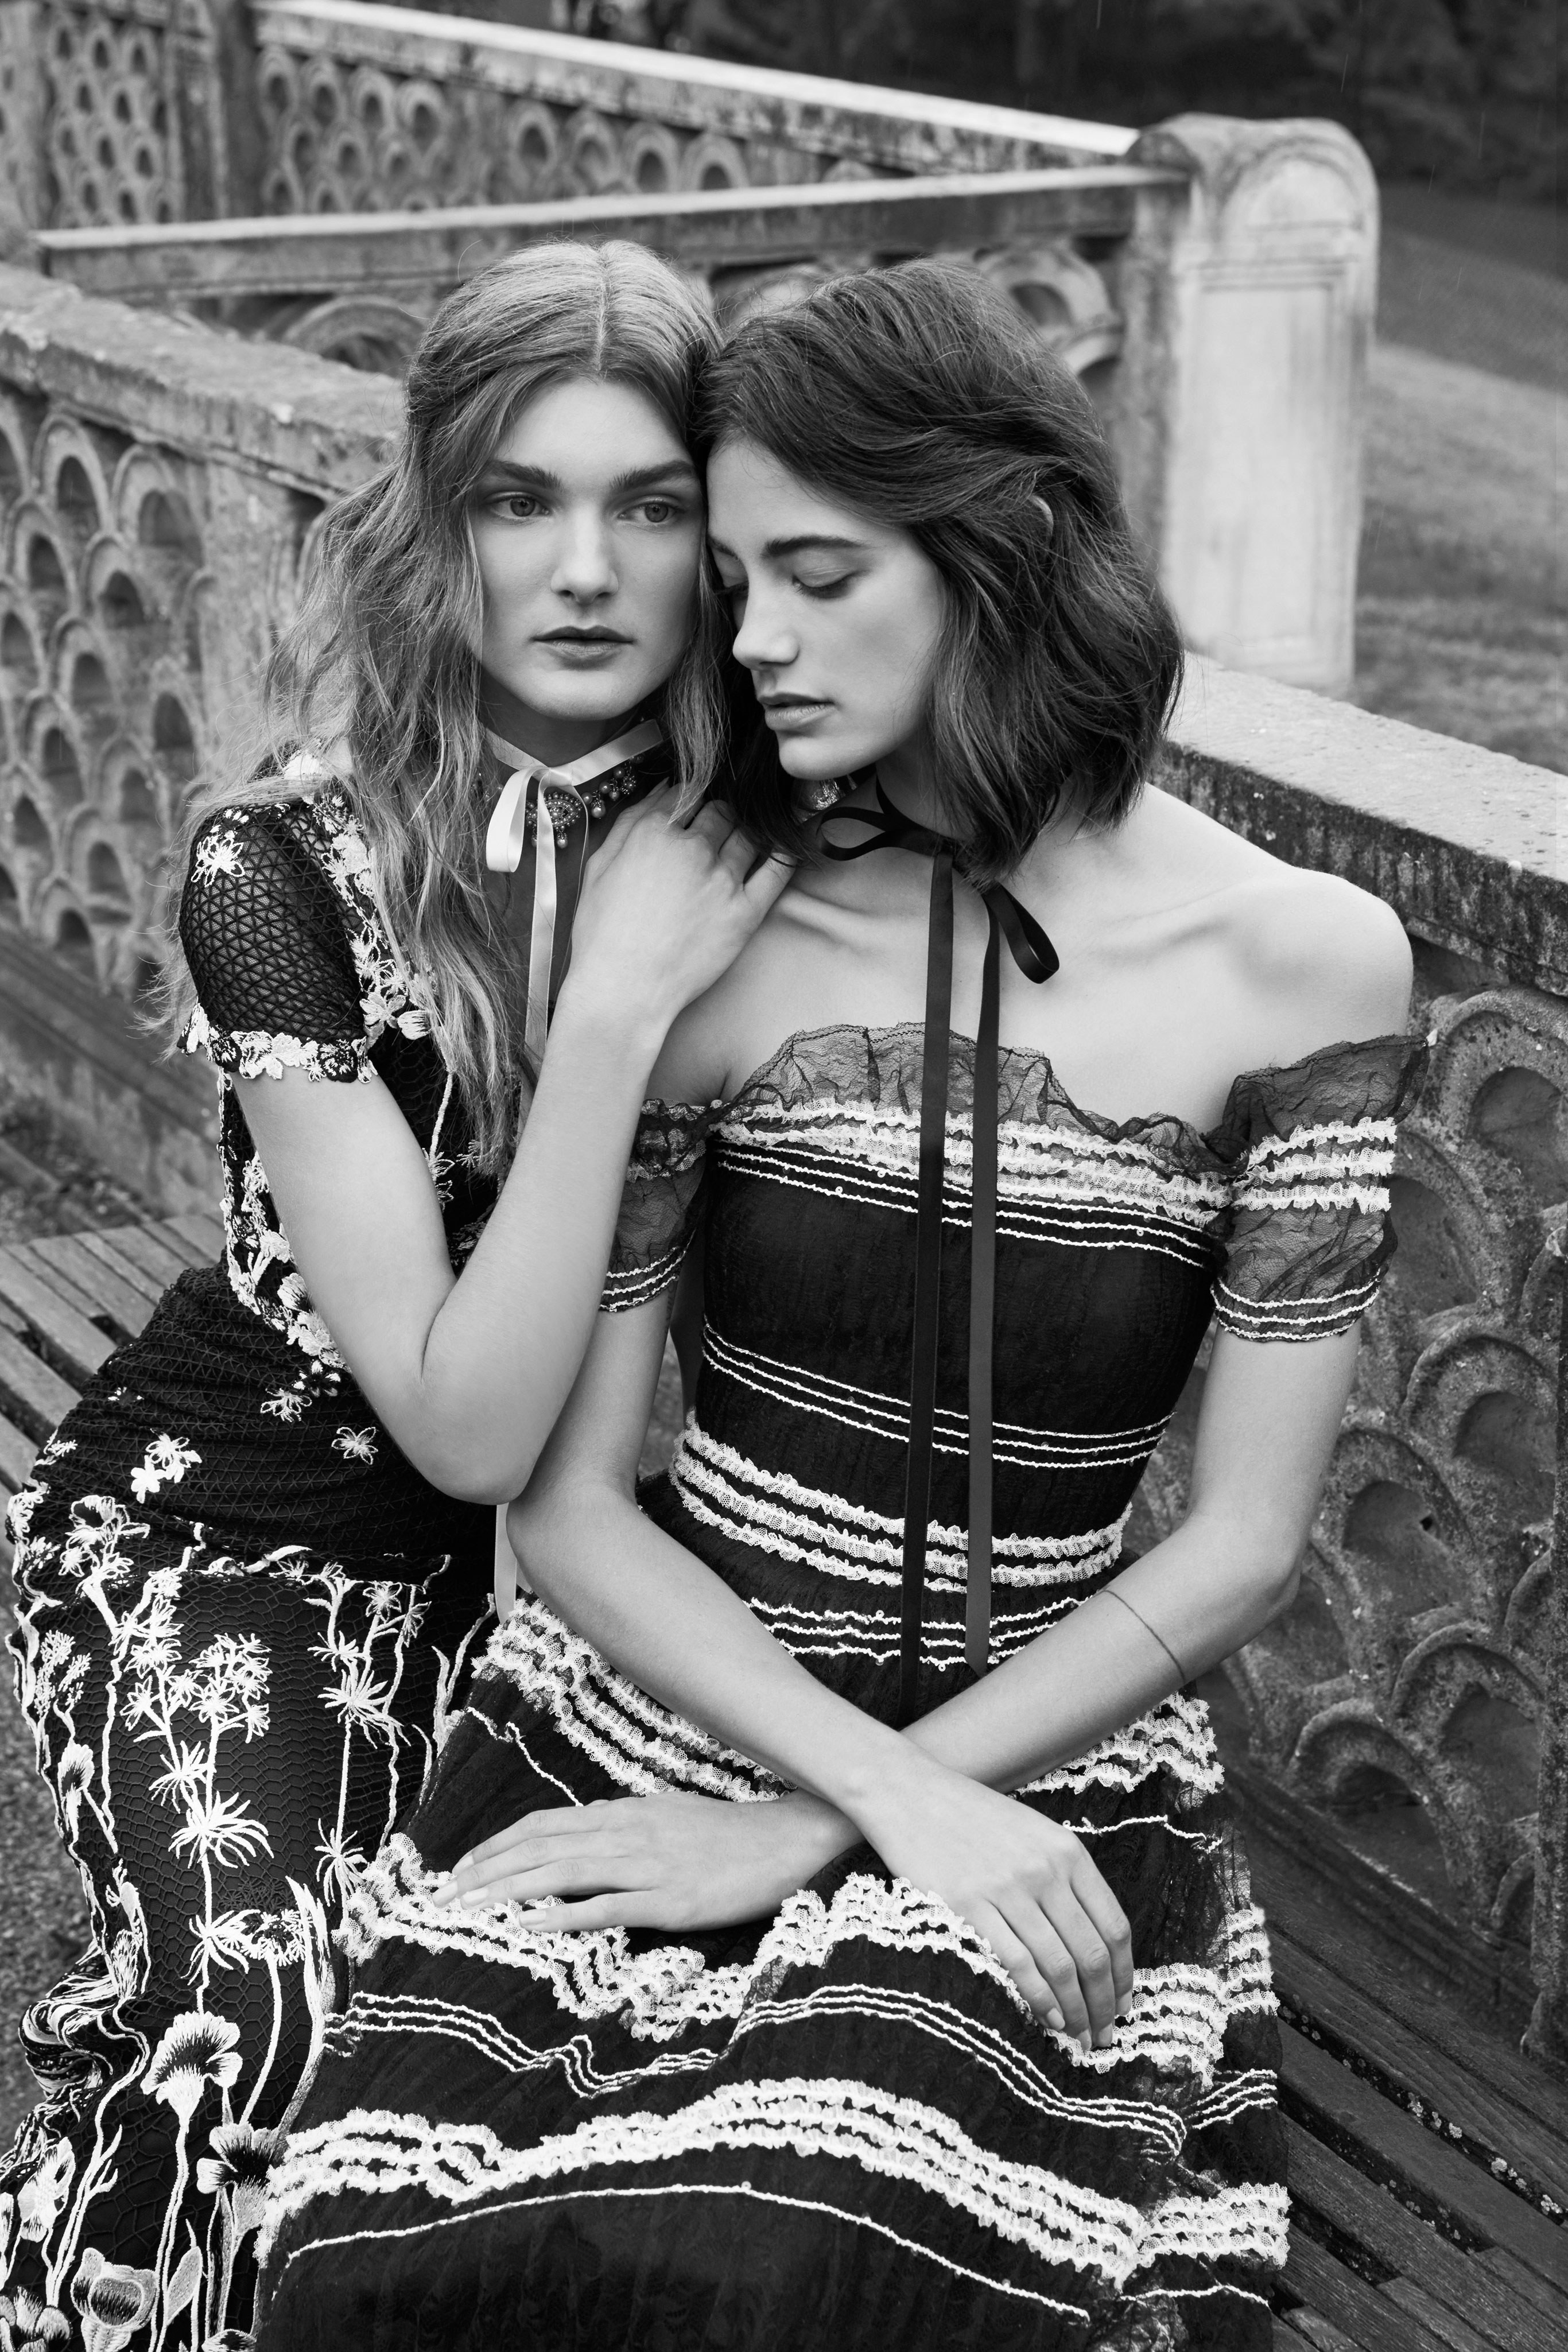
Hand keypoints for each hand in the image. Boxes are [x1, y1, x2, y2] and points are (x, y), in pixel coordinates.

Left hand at [431, 1789, 854, 1933]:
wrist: (790, 1840)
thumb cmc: (730, 1835)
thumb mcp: (670, 1818)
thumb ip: (628, 1827)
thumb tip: (588, 1840)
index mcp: (627, 1812)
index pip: (545, 1824)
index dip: (500, 1843)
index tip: (464, 1865)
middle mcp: (629, 1831)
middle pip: (541, 1845)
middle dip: (487, 1868)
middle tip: (444, 1893)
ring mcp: (648, 1865)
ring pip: (562, 1870)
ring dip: (508, 1888)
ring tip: (468, 1905)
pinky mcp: (670, 1899)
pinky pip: (606, 1906)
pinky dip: (562, 1914)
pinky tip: (528, 1925)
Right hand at [564, 790, 793, 1041]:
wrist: (623, 991)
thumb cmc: (602, 933)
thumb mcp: (599, 867)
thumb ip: (630, 822)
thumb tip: (660, 789)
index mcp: (653, 832)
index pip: (686, 794)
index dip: (691, 800)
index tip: (693, 811)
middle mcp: (693, 848)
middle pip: (721, 811)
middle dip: (719, 816)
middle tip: (716, 831)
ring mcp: (723, 879)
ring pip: (749, 834)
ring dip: (746, 832)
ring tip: (740, 844)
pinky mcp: (746, 911)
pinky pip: (777, 870)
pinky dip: (785, 852)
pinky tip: (786, 845)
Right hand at [853, 1753, 1133, 2045]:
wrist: (908, 1793)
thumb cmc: (971, 1817)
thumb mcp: (1033, 1833)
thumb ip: (1064, 1878)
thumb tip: (1093, 1945)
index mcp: (1067, 1852)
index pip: (1113, 1927)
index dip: (1124, 1975)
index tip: (1122, 2004)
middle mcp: (1044, 1869)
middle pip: (1091, 1953)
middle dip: (1103, 2004)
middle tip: (1103, 2036)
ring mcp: (1006, 1887)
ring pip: (1058, 1965)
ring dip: (1074, 2011)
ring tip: (1077, 2036)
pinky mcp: (967, 1904)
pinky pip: (1016, 1963)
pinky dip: (1038, 1998)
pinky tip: (1047, 2018)